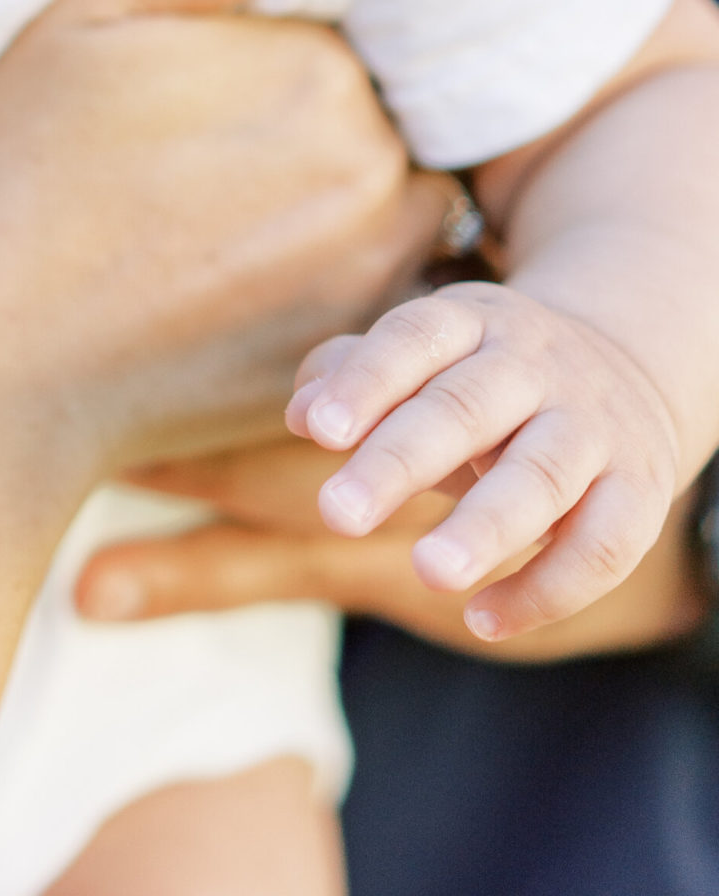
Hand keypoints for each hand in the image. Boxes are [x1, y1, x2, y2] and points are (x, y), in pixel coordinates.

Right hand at [0, 0, 450, 506]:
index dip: (288, 52)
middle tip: (215, 161)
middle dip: (327, 130)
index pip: (355, 36)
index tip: (213, 86)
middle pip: (389, 121)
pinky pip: (397, 304)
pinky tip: (254, 291)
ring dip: (355, 206)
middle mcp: (371, 175)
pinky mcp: (351, 362)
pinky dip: (356, 290)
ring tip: (236, 224)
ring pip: (409, 210)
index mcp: (316, 72)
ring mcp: (371, 280)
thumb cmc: (10, 174)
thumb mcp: (89, 18)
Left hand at [287, 282, 682, 640]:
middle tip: (336, 515)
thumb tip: (300, 413)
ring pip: (541, 475)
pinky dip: (547, 588)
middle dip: (401, 460)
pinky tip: (483, 619)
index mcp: (472, 321)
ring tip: (427, 572)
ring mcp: (592, 425)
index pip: (414, 337)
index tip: (318, 431)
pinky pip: (602, 544)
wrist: (629, 365)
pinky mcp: (640, 488)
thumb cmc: (483, 375)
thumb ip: (355, 374)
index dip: (367, 381)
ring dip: (485, 525)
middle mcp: (534, 365)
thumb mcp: (426, 354)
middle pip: (465, 407)